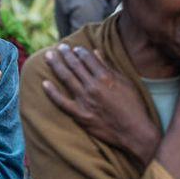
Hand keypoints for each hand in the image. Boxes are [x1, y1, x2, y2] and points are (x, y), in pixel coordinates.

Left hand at [43, 44, 158, 163]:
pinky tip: (44, 83)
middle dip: (65, 54)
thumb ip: (109, 67)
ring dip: (56, 65)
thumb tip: (97, 52)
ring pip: (66, 78)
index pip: (88, 58)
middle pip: (75, 65)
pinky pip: (61, 102)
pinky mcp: (80, 115)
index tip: (74, 48)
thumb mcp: (125, 82)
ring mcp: (85, 100)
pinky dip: (52, 92)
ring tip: (49, 55)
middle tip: (59, 47)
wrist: (134, 131)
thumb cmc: (134, 106)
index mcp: (106, 77)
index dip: (79, 51)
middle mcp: (93, 86)